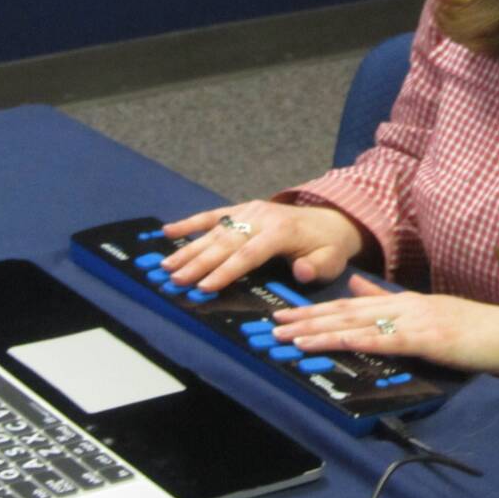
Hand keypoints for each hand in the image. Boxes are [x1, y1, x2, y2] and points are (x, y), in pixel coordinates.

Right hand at [161, 201, 363, 291]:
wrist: (329, 220)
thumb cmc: (327, 247)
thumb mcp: (331, 260)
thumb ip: (316, 267)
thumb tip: (300, 270)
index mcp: (281, 231)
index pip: (248, 254)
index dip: (226, 271)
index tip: (205, 287)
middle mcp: (261, 217)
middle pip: (225, 243)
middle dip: (199, 262)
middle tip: (176, 280)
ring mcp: (249, 211)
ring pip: (214, 231)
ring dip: (189, 249)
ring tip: (167, 266)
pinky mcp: (242, 210)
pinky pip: (212, 216)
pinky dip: (190, 223)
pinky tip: (167, 230)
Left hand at [273, 274, 498, 388]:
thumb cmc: (474, 329)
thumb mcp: (429, 311)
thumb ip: (391, 300)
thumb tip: (357, 286)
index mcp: (402, 300)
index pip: (349, 304)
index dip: (315, 309)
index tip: (285, 315)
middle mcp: (402, 304)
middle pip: (343, 310)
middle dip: (304, 318)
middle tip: (271, 327)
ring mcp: (413, 318)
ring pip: (355, 321)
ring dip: (316, 329)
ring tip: (286, 336)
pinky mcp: (425, 336)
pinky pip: (379, 338)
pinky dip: (347, 339)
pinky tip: (325, 342)